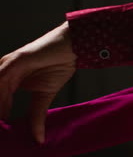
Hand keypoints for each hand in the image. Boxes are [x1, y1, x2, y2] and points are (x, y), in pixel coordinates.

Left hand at [0, 22, 76, 143]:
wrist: (72, 47)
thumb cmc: (59, 64)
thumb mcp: (45, 96)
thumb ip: (37, 115)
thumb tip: (38, 138)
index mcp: (9, 80)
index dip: (0, 117)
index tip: (3, 134)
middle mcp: (5, 72)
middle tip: (1, 131)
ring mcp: (8, 65)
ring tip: (0, 123)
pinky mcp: (16, 60)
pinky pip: (2, 79)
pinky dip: (0, 95)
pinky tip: (2, 110)